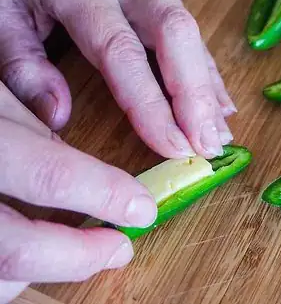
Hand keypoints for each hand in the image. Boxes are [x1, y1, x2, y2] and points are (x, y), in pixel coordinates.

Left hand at [0, 0, 235, 160]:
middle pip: (175, 35)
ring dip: (209, 89)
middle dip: (196, 96)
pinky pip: (195, 34)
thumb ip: (23, 63)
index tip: (172, 146)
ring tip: (219, 136)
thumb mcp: (2, 10)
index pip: (122, 52)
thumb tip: (59, 116)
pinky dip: (208, 73)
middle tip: (207, 146)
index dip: (151, 104)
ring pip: (192, 34)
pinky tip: (220, 105)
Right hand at [0, 83, 157, 302]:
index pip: (50, 175)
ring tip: (84, 251)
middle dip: (79, 257)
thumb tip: (86, 171)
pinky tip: (36, 250)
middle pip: (14, 249)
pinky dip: (12, 272)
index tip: (142, 209)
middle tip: (120, 248)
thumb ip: (34, 132)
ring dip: (47, 269)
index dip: (103, 196)